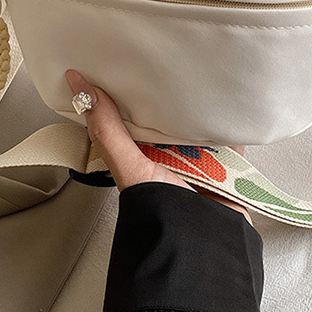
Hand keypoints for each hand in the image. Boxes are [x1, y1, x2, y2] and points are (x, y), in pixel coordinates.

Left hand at [65, 69, 252, 223]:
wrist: (204, 249)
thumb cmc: (162, 216)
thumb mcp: (130, 166)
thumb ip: (107, 130)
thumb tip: (79, 88)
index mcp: (141, 157)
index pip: (134, 117)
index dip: (131, 92)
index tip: (128, 63)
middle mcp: (168, 158)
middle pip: (170, 119)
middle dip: (171, 96)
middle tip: (169, 62)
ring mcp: (198, 163)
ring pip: (199, 125)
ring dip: (201, 108)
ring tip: (201, 77)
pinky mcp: (226, 166)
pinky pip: (230, 138)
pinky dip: (231, 123)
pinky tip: (231, 106)